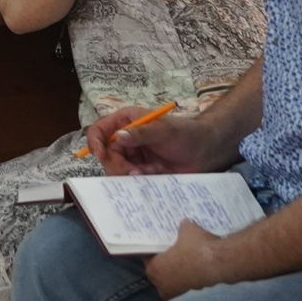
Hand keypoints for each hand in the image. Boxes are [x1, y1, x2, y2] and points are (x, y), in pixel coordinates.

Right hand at [83, 106, 225, 176]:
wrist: (206, 150)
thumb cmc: (185, 133)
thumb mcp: (163, 130)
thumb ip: (140, 134)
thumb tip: (118, 137)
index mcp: (126, 121)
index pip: (99, 130)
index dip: (95, 142)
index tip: (102, 156)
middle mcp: (126, 138)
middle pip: (106, 154)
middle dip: (117, 165)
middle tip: (134, 172)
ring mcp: (133, 155)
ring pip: (116, 169)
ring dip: (129, 173)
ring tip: (149, 171)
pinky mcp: (141, 170)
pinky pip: (130, 179)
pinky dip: (139, 179)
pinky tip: (155, 173)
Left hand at [144, 221, 223, 297]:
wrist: (220, 263)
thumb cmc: (197, 247)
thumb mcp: (187, 229)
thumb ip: (182, 228)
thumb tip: (185, 224)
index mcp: (154, 269)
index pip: (146, 258)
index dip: (153, 250)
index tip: (159, 243)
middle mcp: (163, 285)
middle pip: (160, 271)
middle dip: (166, 261)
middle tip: (172, 249)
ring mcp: (179, 292)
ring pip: (174, 279)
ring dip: (179, 270)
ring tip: (187, 256)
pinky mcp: (195, 294)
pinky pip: (188, 282)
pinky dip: (191, 275)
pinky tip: (198, 264)